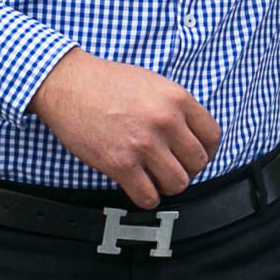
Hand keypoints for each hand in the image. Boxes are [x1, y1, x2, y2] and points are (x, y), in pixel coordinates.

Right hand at [27, 48, 219, 208]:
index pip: (212, 137)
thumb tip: (191, 135)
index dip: (206, 151)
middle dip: (187, 169)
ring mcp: (143, 144)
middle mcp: (166, 121)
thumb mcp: (154, 84)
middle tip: (171, 167)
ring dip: (167, 185)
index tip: (195, 156)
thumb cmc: (107, 82)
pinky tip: (139, 186)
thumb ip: (176, 108)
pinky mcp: (120, 163)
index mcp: (178, 99)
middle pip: (198, 163)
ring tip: (154, 177)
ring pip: (178, 183)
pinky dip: (146, 197)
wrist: (68, 84)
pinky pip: (147, 196)